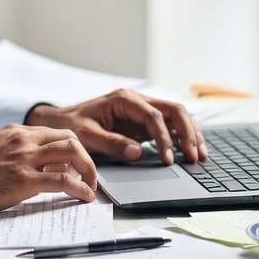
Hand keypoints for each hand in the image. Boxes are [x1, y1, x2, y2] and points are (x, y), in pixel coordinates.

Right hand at [0, 125, 96, 215]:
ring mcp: (25, 158)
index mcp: (15, 132)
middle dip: (86, 156)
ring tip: (91, 186)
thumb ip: (15, 152)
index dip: (72, 148)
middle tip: (90, 175)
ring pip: (73, 152)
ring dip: (89, 170)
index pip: (55, 132)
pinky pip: (64, 180)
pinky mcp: (25, 179)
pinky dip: (81, 188)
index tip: (77, 163)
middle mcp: (23, 140)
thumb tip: (35, 166)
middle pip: (70, 138)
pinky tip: (85, 196)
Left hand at [26, 89, 206, 165]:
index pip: (153, 116)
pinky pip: (169, 127)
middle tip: (194, 156)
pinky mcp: (143, 123)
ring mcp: (142, 111)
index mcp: (124, 100)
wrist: (59, 121)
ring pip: (176, 117)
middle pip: (174, 111)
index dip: (164, 137)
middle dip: (187, 133)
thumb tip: (137, 152)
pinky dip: (181, 137)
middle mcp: (137, 101)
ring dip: (190, 134)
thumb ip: (111, 143)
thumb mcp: (86, 135)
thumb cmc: (71, 125)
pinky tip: (189, 152)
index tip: (168, 158)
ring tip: (199, 155)